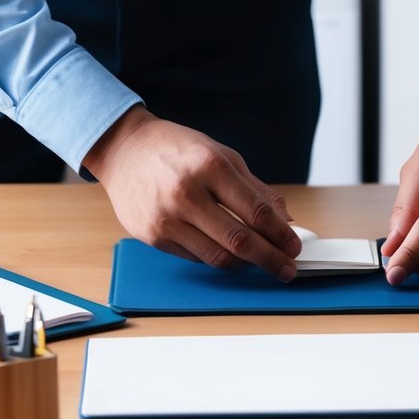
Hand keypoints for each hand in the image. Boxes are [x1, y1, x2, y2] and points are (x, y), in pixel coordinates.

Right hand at [83, 106, 301, 280]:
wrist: (125, 150)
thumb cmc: (177, 150)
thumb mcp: (222, 156)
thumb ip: (255, 189)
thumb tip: (286, 221)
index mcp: (210, 166)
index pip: (257, 212)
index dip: (281, 235)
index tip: (294, 246)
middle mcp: (187, 193)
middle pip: (240, 241)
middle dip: (271, 259)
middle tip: (287, 268)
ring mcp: (167, 218)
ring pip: (219, 257)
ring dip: (246, 264)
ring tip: (261, 262)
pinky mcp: (154, 236)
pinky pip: (197, 257)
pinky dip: (218, 257)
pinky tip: (228, 251)